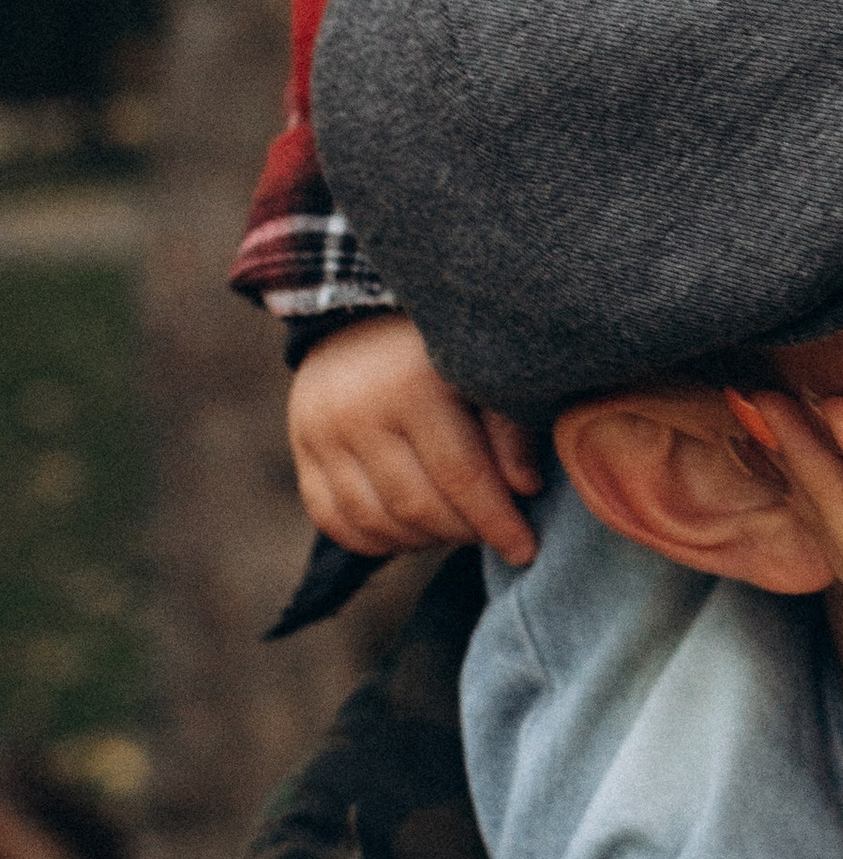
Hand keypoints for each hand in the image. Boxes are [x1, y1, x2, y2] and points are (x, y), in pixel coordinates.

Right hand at [288, 314, 542, 565]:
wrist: (365, 307)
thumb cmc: (443, 344)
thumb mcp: (486, 371)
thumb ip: (510, 429)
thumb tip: (525, 490)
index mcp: (413, 385)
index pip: (460, 476)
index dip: (497, 522)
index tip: (526, 551)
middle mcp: (358, 410)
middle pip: (415, 506)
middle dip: (463, 533)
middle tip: (494, 534)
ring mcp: (319, 431)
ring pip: (373, 521)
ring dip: (422, 540)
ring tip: (456, 529)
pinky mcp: (300, 447)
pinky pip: (332, 518)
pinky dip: (373, 538)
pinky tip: (409, 530)